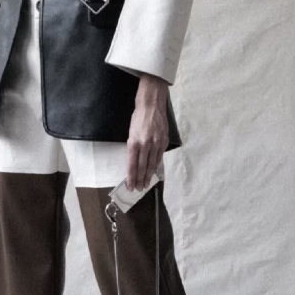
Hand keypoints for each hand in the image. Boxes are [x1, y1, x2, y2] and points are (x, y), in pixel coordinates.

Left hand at [126, 73, 168, 190]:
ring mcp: (156, 143)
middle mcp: (145, 144)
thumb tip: (134, 162)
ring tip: (146, 184)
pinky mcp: (164, 141)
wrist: (151, 105)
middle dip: (140, 179)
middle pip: (143, 167)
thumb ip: (133, 147)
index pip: (132, 165)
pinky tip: (154, 172)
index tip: (130, 186)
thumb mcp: (130, 133)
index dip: (131, 177)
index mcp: (134, 142)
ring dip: (149, 175)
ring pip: (152, 164)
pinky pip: (159, 157)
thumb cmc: (138, 118)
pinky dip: (156, 166)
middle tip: (139, 189)